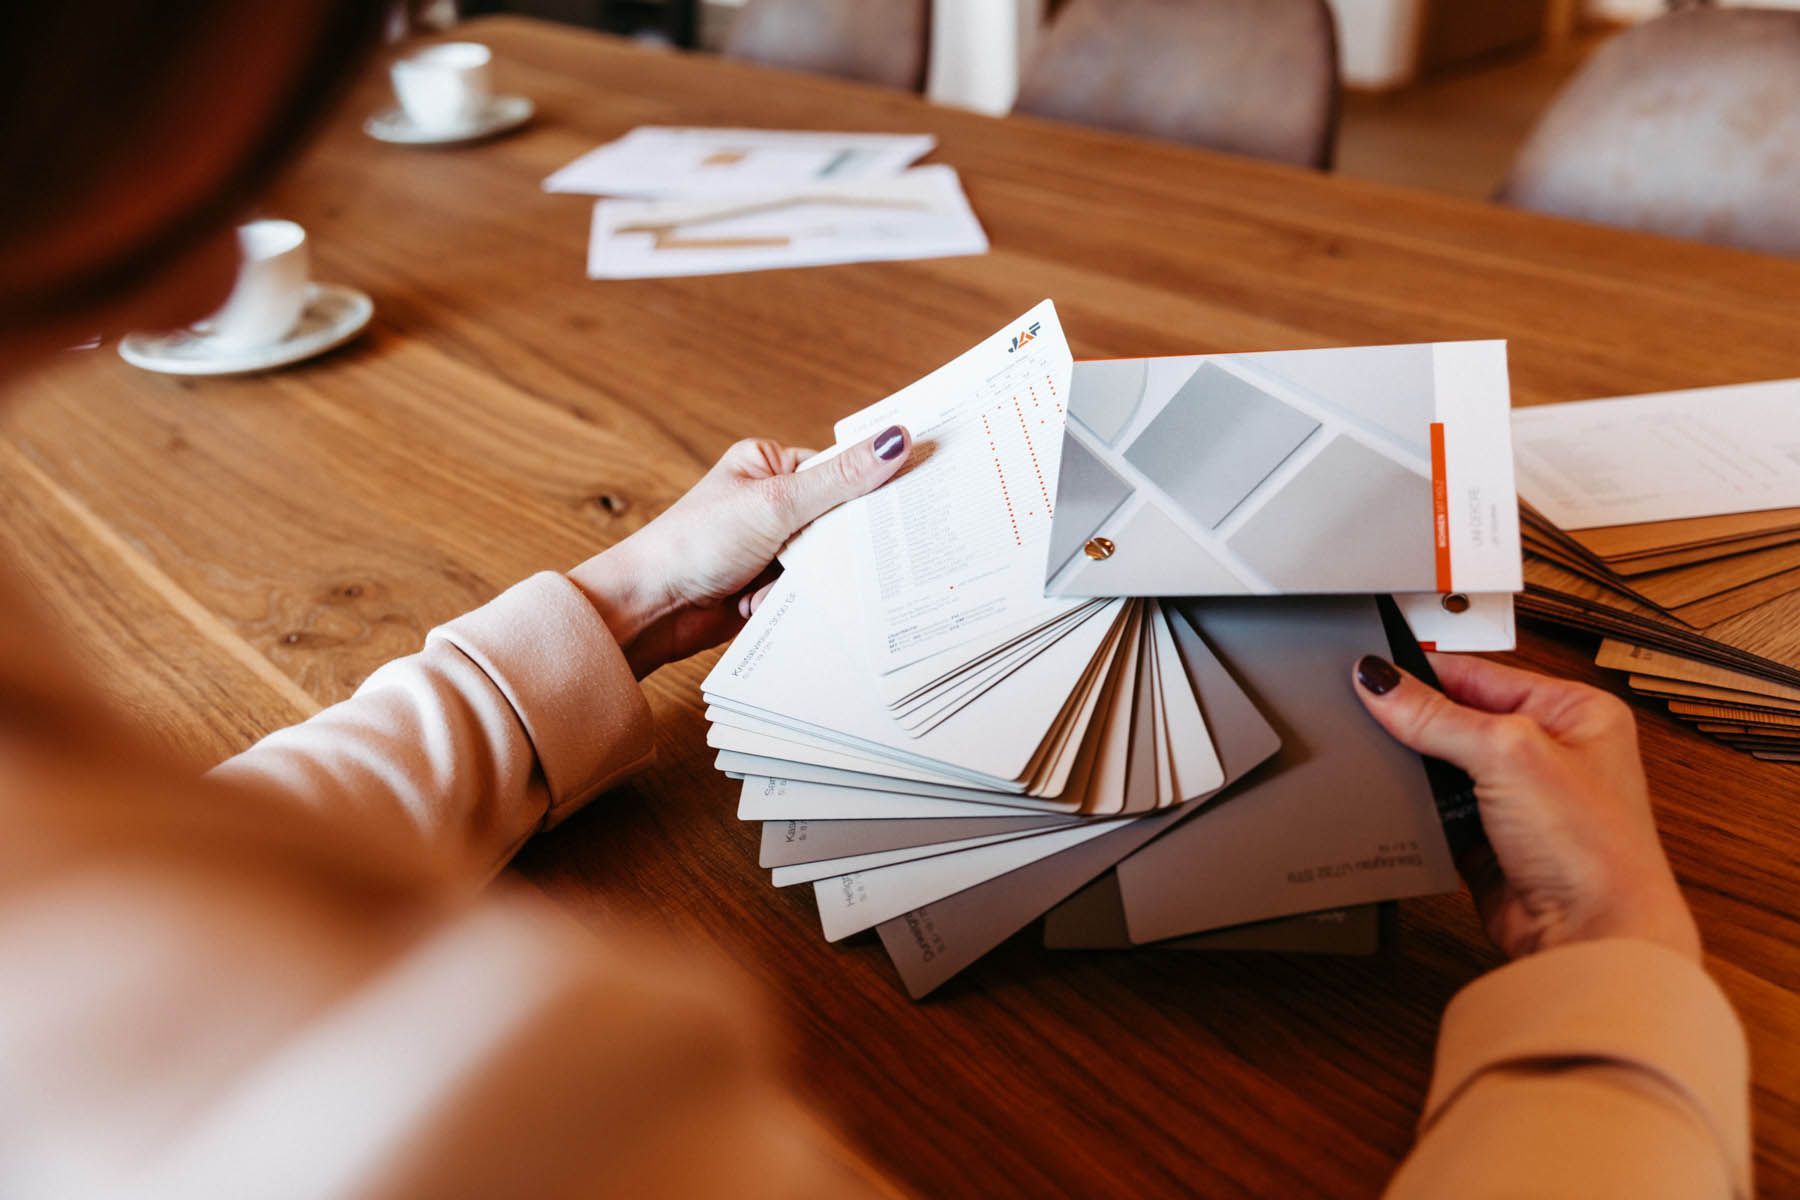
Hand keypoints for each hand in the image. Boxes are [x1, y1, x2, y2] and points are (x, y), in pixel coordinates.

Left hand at [568, 426, 910, 677]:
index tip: (918, 495)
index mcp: (772, 465)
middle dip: (842, 544)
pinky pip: (810, 591)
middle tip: (856, 553)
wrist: (649, 609)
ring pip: (828, 561)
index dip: (878, 484)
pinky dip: (799, 600)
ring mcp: (773, 547)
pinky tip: (775, 603)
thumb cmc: (694, 544)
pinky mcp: (771, 586)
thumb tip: (897, 439)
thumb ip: (840, 478)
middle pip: (841, 519)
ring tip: (787, 579)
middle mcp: (774, 502)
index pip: (843, 469)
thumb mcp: (775, 504)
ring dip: (814, 577)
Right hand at [1352, 653, 1700, 962]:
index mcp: (1575, 711)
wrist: (1592, 938)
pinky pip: (1438, 810)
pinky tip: (1400, 803)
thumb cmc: (1593, 848)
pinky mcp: (1490, 840)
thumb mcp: (1508, 754)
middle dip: (1416, 723)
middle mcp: (1551, 752)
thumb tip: (1379, 680)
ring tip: (1385, 763)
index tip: (1372, 672)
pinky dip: (1417, 809)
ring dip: (1416, 770)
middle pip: (1458, 719)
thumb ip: (1436, 715)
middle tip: (1368, 717)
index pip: (1481, 674)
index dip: (1425, 674)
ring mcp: (1520, 799)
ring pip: (1444, 766)